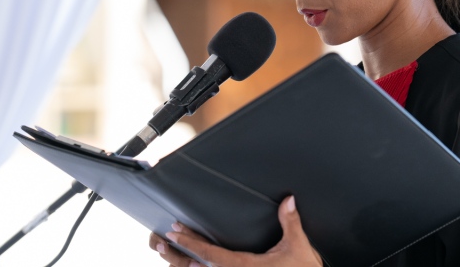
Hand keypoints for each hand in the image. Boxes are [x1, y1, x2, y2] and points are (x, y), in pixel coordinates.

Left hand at [148, 196, 322, 266]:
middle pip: (199, 266)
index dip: (190, 242)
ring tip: (167, 253)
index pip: (210, 254)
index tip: (175, 231)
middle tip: (161, 240)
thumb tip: (288, 200)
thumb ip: (290, 222)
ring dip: (184, 265)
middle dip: (178, 254)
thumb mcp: (298, 247)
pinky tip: (193, 266)